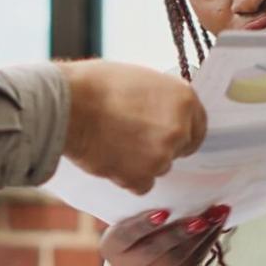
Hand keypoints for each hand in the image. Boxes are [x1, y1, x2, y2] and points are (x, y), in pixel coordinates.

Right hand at [60, 62, 206, 192]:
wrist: (67, 104)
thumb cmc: (96, 84)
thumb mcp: (141, 80)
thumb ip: (161, 100)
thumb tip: (162, 113)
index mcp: (185, 99)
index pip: (198, 126)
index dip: (181, 130)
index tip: (166, 133)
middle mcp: (179, 129)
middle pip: (178, 149)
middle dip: (159, 146)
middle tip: (131, 136)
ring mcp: (161, 156)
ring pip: (159, 167)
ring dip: (141, 162)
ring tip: (114, 143)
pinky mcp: (140, 177)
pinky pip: (142, 184)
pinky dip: (127, 176)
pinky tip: (110, 158)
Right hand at [99, 206, 227, 265]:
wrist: (135, 259)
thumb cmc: (130, 230)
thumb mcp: (124, 218)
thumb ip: (135, 206)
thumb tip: (162, 186)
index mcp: (111, 248)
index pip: (125, 235)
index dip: (143, 225)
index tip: (162, 213)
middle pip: (155, 250)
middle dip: (180, 233)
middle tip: (200, 219)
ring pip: (179, 259)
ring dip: (202, 235)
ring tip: (216, 215)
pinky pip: (195, 261)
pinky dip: (209, 240)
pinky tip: (217, 224)